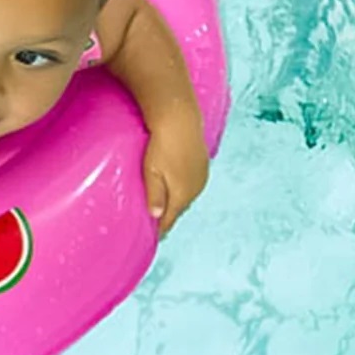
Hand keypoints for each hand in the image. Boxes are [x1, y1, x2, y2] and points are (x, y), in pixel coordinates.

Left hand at [144, 101, 208, 237]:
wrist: (179, 118)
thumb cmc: (161, 145)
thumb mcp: (151, 171)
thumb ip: (155, 195)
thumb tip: (157, 217)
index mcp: (182, 194)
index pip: (169, 219)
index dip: (160, 229)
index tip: (151, 236)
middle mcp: (195, 188)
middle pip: (179, 209)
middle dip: (168, 216)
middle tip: (154, 223)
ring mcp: (201, 176)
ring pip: (187, 196)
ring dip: (176, 202)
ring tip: (164, 206)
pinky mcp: (203, 164)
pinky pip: (192, 184)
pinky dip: (183, 189)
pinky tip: (176, 185)